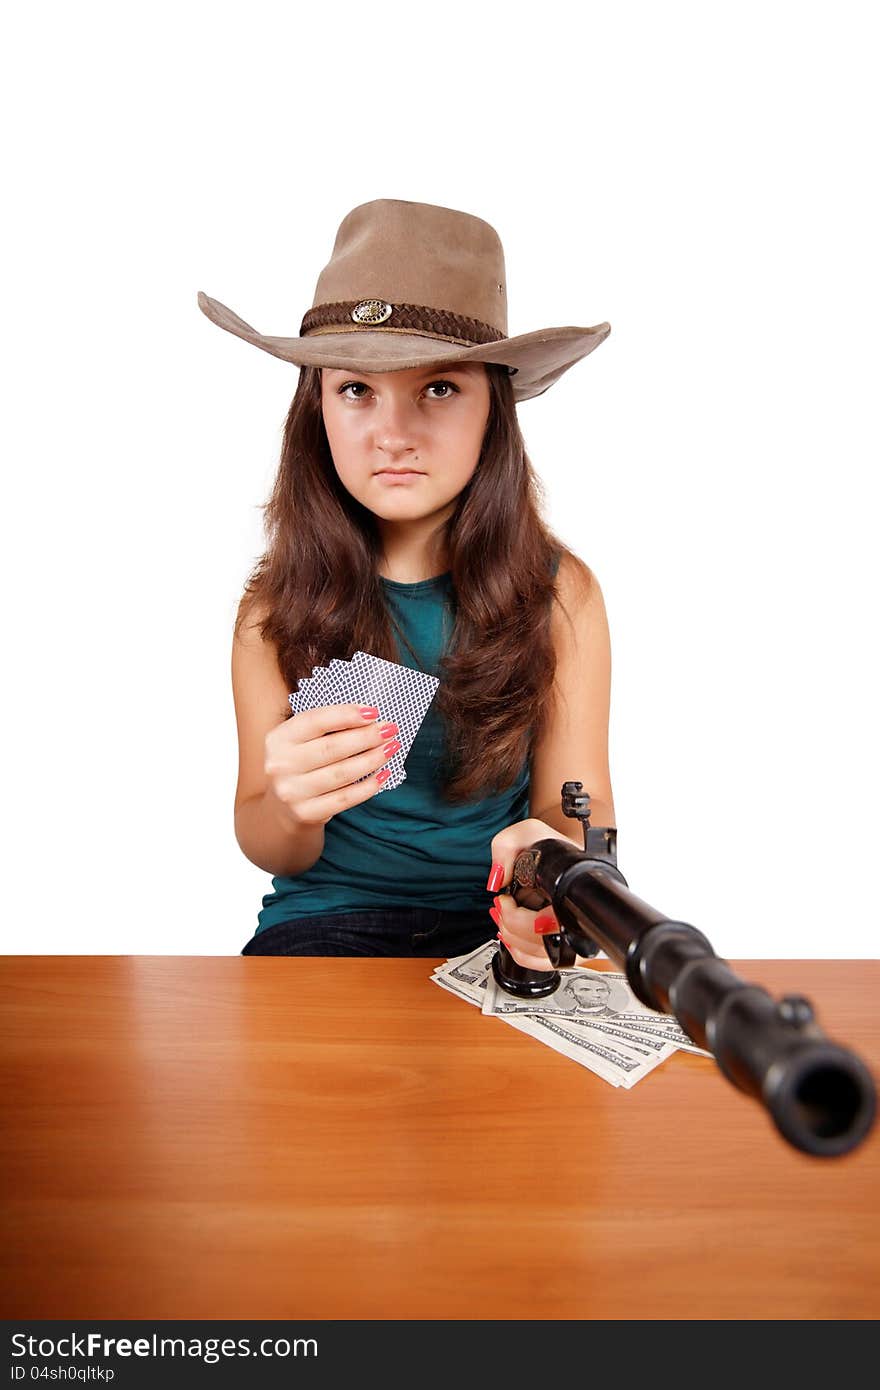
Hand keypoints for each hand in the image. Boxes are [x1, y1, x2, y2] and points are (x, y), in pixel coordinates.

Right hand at [264, 703, 400, 827]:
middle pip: (332, 747)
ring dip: (372, 759)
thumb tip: (368, 717)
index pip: (315, 721)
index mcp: (278, 739)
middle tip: (390, 730)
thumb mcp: (300, 741)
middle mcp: (280, 765)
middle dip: (367, 736)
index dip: (346, 715)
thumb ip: (325, 726)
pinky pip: (345, 798)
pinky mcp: (306, 813)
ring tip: (390, 748)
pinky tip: (382, 774)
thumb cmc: (300, 765)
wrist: (281, 809)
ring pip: (342, 773)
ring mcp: (292, 792)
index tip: (373, 713)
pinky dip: (368, 786)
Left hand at [486, 818, 581, 969]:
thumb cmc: (550, 843)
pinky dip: (521, 954)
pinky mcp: (567, 943)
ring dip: (514, 942)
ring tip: (503, 919)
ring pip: (543, 958)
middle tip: (500, 907)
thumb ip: (506, 847)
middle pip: (543, 946)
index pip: (549, 924)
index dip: (520, 920)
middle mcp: (579, 919)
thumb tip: (498, 880)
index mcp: (573, 892)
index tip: (505, 901)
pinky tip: (511, 936)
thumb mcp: (526, 832)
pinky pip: (544, 963)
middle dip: (511, 928)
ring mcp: (576, 935)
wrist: (563, 850)